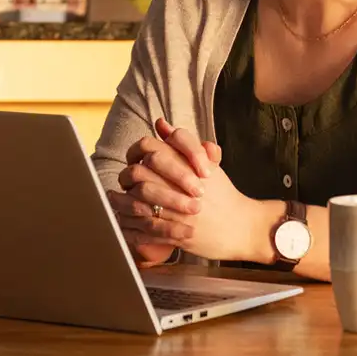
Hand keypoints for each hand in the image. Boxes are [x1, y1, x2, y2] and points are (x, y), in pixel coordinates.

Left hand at [108, 119, 213, 265]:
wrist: (242, 227)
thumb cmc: (224, 195)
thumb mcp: (207, 164)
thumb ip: (182, 144)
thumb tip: (160, 123)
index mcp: (188, 164)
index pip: (152, 147)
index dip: (137, 151)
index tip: (134, 158)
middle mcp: (181, 184)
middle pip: (139, 171)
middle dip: (127, 175)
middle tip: (123, 179)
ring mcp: (178, 209)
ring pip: (137, 198)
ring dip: (122, 199)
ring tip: (114, 198)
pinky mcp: (176, 232)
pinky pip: (144, 225)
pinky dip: (131, 221)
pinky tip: (124, 219)